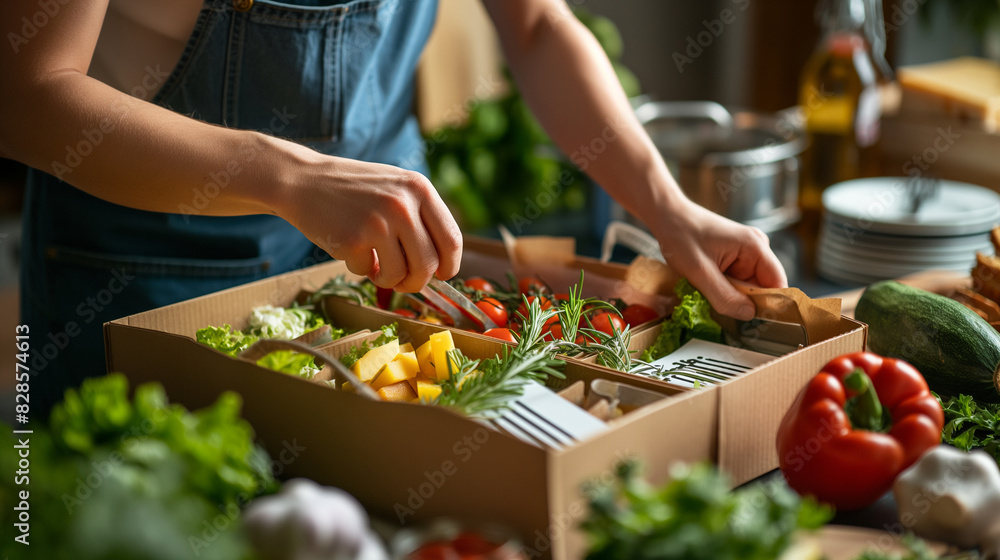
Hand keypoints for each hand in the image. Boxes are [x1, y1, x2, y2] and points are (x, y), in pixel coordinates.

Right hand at [275, 154, 461, 291]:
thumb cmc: (353, 190)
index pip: (452, 240)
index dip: (449, 266)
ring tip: (375, 265)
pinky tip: (351, 250)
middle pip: (428, 265)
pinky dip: (361, 269)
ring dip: (388, 280)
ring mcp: (378, 221)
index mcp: (419, 189)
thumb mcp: (396, 187)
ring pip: (400, 275)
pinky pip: (368, 273)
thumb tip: (443, 265)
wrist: (303, 180)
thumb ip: (421, 217)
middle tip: (402, 281)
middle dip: (416, 281)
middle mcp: (403, 204)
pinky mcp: (353, 239)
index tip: (440, 275)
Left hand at [652, 199, 786, 320]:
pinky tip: (708, 288)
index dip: (769, 306)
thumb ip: (725, 297)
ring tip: (709, 293)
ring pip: (748, 288)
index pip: (778, 284)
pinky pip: (737, 282)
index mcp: (755, 247)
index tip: (754, 325)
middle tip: (721, 309)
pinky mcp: (735, 258)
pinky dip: (725, 290)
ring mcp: (746, 253)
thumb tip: (750, 316)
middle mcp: (757, 248)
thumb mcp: (700, 272)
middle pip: (762, 288)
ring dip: (731, 297)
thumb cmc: (681, 236)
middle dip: (744, 303)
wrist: (666, 215)